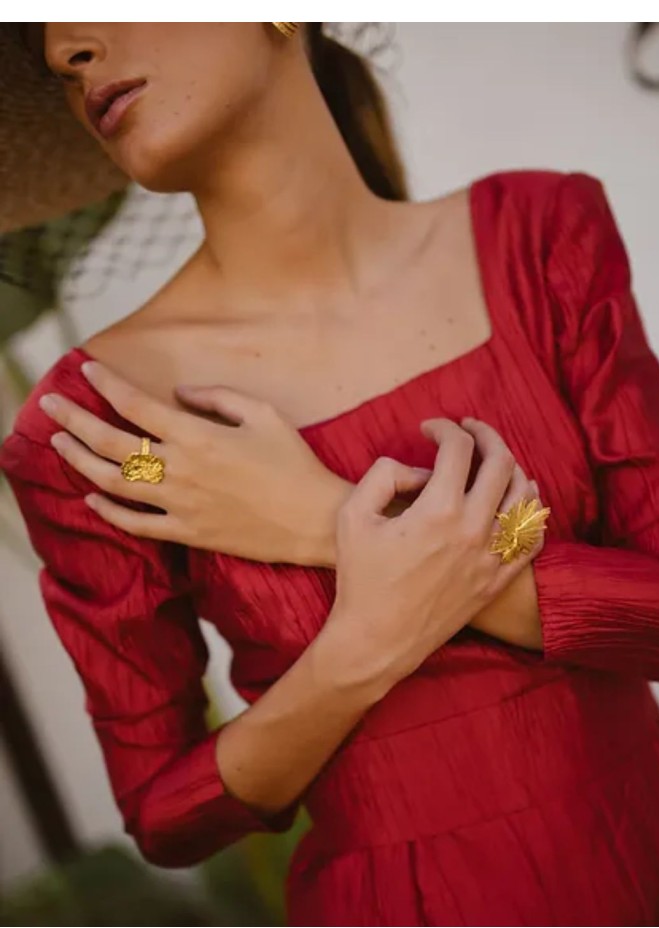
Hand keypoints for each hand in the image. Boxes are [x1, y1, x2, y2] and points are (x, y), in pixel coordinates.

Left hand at [40, 361, 351, 564]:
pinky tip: (91, 497)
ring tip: (59, 445)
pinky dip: (109, 511)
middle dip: (75, 420)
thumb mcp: (264, 414)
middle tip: (49, 405)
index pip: (137, 406)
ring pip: (114, 483)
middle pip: (112, 443)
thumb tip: (179, 393)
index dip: (107, 386)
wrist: (315, 519)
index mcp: (199, 436)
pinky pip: (137, 524)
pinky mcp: (187, 532)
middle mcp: (181, 470)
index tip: (86, 370)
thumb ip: (217, 397)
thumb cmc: (294, 463)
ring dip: (80, 462)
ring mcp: (180, 505)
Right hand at [324, 418, 543, 687]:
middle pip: (501, 462)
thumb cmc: (360, 579)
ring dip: (511, 468)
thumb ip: (383, 474)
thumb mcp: (353, 516)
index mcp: (439, 511)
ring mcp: (492, 557)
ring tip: (493, 461)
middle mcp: (475, 530)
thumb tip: (418, 468)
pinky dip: (530, 511)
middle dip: (485, 435)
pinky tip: (518, 501)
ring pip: (525, 495)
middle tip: (468, 430)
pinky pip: (532, 537)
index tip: (429, 429)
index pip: (458, 447)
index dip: (443, 428)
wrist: (377, 641)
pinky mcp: (499, 579)